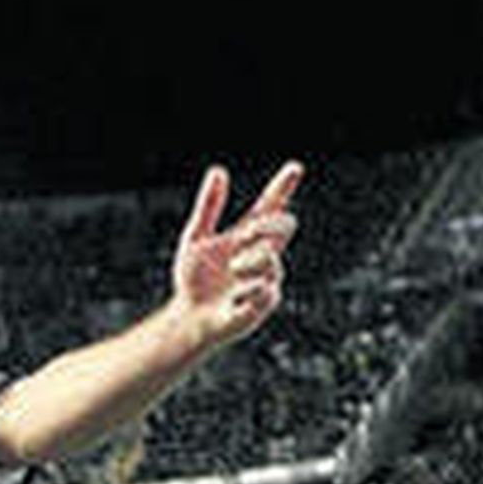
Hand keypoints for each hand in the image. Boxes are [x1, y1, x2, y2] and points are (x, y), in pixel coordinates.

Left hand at [171, 161, 302, 347]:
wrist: (188, 316)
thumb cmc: (193, 279)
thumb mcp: (196, 237)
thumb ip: (209, 207)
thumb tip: (219, 170)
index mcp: (247, 235)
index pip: (271, 207)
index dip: (282, 188)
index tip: (295, 167)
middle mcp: (262, 254)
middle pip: (282, 226)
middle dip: (268, 225)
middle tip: (246, 232)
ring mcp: (266, 278)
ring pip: (272, 259)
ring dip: (250, 260)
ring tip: (232, 269)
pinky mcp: (263, 304)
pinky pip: (266, 290)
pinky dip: (250, 288)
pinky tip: (237, 293)